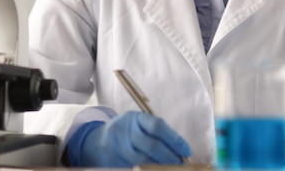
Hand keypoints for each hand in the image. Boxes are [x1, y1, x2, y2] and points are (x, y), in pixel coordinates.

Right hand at [66, 111, 191, 167]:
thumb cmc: (127, 131)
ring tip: (173, 168)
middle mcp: (125, 132)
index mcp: (134, 118)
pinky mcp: (115, 162)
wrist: (97, 142)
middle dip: (170, 157)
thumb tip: (181, 148)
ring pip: (144, 161)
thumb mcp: (138, 123)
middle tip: (182, 164)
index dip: (174, 139)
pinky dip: (150, 170)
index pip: (157, 126)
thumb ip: (156, 131)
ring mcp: (119, 148)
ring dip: (162, 166)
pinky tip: (157, 170)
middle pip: (152, 146)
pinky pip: (136, 168)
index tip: (187, 150)